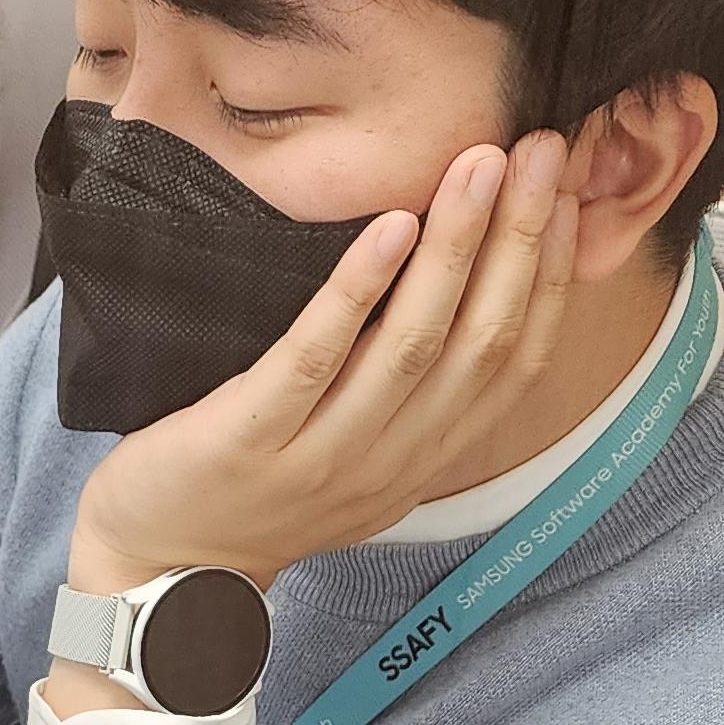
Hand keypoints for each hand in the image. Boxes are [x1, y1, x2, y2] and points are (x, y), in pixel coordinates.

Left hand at [67, 133, 577, 608]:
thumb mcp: (353, 458)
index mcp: (421, 460)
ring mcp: (320, 458)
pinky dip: (358, 290)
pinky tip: (390, 227)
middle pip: (480, 343)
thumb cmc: (251, 491)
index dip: (552, 279)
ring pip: (413, 345)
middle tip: (541, 152)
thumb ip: (405, 396)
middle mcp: (387, 463)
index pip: (515, 365)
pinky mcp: (250, 443)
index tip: (570, 197)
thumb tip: (455, 288)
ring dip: (454, 248)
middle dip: (520, 241)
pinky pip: (316, 358)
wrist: (154, 572)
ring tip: (478, 167)